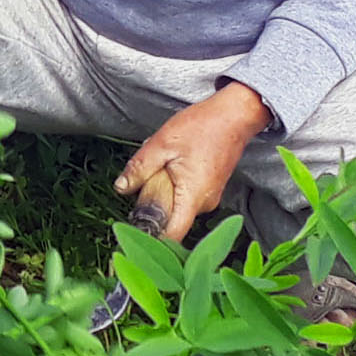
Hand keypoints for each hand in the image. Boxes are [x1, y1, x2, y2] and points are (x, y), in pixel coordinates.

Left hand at [116, 82, 271, 246]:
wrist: (234, 115)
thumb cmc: (202, 126)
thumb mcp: (162, 144)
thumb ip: (140, 168)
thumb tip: (122, 188)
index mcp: (192, 196)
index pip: (171, 235)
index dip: (151, 239)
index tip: (134, 233)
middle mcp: (204, 204)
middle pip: (172, 221)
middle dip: (154, 208)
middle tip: (144, 184)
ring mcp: (210, 198)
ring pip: (179, 208)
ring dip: (165, 194)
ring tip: (163, 167)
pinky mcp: (211, 190)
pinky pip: (187, 198)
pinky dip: (176, 187)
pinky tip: (175, 165)